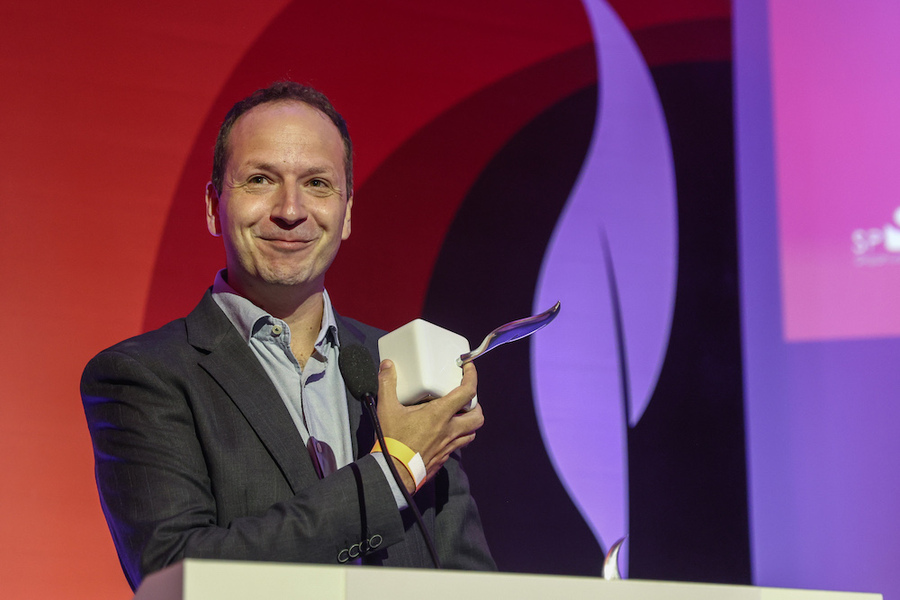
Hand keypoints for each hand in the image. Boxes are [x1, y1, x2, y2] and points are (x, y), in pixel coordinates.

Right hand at [376, 360, 483, 493]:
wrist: (394, 473)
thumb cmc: (392, 441)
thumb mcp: (386, 409)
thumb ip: (387, 384)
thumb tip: (387, 365)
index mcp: (440, 414)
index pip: (467, 392)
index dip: (472, 377)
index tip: (468, 368)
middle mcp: (450, 430)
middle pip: (478, 416)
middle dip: (477, 405)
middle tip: (465, 398)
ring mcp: (448, 446)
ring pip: (471, 433)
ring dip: (469, 423)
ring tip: (458, 416)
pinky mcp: (444, 458)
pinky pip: (458, 446)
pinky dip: (457, 437)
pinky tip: (444, 434)